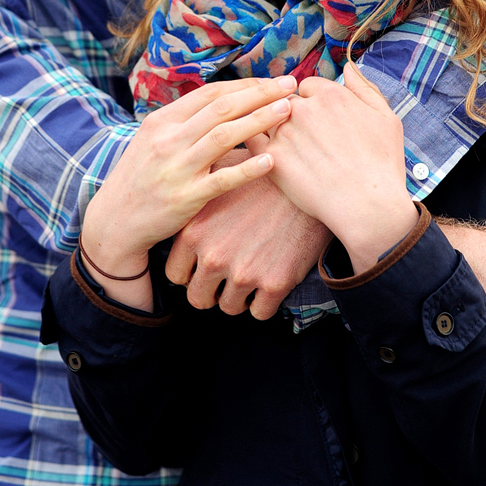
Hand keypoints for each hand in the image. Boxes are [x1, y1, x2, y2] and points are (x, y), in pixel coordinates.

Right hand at [80, 76, 297, 302]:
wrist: (115, 220)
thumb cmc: (140, 178)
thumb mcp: (151, 140)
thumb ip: (183, 122)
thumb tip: (223, 102)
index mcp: (162, 121)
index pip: (210, 93)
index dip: (245, 84)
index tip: (272, 81)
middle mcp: (168, 140)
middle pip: (221, 108)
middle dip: (259, 93)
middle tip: (289, 85)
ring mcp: (177, 168)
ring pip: (224, 136)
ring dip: (259, 120)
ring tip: (287, 111)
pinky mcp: (185, 198)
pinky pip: (222, 179)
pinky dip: (248, 168)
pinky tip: (271, 160)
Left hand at [166, 171, 331, 319]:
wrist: (310, 181)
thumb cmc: (263, 174)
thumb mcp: (221, 172)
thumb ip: (197, 193)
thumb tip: (181, 194)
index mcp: (194, 231)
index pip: (175, 274)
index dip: (190, 273)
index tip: (203, 268)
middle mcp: (214, 255)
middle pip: (199, 298)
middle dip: (211, 292)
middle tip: (226, 279)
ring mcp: (244, 272)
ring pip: (229, 307)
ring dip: (239, 297)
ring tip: (251, 275)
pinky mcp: (274, 283)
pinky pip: (260, 313)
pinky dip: (264, 303)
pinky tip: (269, 282)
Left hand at [253, 64, 416, 273]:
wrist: (368, 205)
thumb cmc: (381, 162)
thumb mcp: (385, 117)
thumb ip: (364, 87)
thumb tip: (349, 66)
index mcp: (329, 94)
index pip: (307, 86)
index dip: (314, 103)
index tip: (321, 121)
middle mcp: (303, 108)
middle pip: (286, 102)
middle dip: (293, 116)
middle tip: (307, 139)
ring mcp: (284, 132)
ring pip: (268, 119)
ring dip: (276, 130)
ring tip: (293, 150)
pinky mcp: (271, 158)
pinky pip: (253, 140)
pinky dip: (256, 142)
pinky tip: (266, 153)